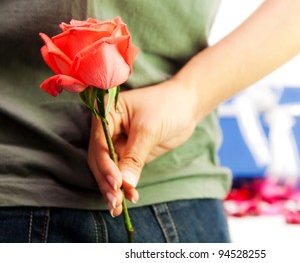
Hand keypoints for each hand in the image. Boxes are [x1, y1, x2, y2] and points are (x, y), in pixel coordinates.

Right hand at [87, 79, 197, 215]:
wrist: (186, 105)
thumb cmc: (167, 107)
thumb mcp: (149, 129)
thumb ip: (135, 156)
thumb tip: (123, 184)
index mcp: (106, 114)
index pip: (100, 145)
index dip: (106, 167)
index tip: (115, 184)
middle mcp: (106, 129)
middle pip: (100, 160)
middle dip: (107, 182)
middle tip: (115, 202)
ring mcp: (117, 143)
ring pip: (109, 170)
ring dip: (113, 188)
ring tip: (118, 207)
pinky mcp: (129, 154)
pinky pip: (123, 172)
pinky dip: (125, 185)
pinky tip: (129, 197)